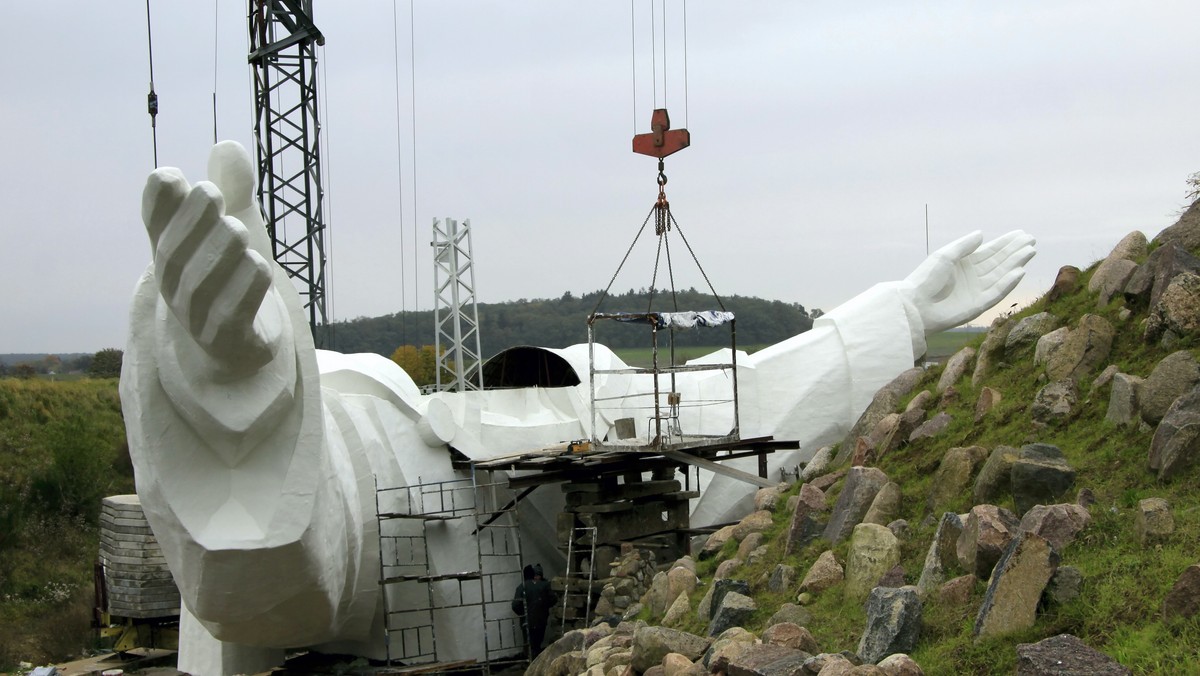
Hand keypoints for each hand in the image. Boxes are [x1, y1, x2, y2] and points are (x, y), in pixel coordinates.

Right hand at [140, 142, 278, 371]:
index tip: (171, 177)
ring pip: (205, 280)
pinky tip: (259, 268)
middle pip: (175, 251)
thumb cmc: (232, 276)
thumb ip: (233, 189)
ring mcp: (197, 315)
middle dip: (193, 219)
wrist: (240, 346)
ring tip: (238, 233)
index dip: (157, 202)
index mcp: (172, 250)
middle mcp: (176, 283)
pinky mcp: (226, 339)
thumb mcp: (235, 226)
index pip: (154, 225)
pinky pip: (232, 313)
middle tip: (213, 194)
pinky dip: (247, 285)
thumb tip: (227, 145)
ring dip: (222, 249)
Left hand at [903, 230, 1035, 332]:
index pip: (990, 251)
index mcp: (965, 264)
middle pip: (999, 262)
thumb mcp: (945, 256)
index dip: (1006, 243)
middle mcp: (973, 277)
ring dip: (1015, 263)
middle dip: (1015, 251)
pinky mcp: (978, 306)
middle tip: (1031, 240)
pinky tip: (1019, 271)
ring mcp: (977, 291)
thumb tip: (982, 233)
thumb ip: (964, 246)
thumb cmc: (925, 278)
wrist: (915, 304)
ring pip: (1001, 275)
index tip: (1021, 234)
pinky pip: (996, 293)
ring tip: (1030, 251)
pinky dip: (1008, 283)